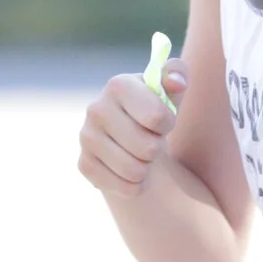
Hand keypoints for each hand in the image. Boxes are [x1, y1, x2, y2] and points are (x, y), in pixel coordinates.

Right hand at [77, 61, 186, 198]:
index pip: (157, 117)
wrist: (129, 136)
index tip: (162, 120)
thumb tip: (177, 83)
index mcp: (118, 85)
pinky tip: (131, 169)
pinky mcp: (85, 164)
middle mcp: (96, 109)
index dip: (167, 123)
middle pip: (148, 148)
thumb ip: (177, 75)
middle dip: (157, 147)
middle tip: (150, 138)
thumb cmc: (154, 109)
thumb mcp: (169, 91)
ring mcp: (87, 138)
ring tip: (142, 154)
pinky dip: (137, 184)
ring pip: (136, 170)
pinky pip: (126, 187)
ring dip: (147, 167)